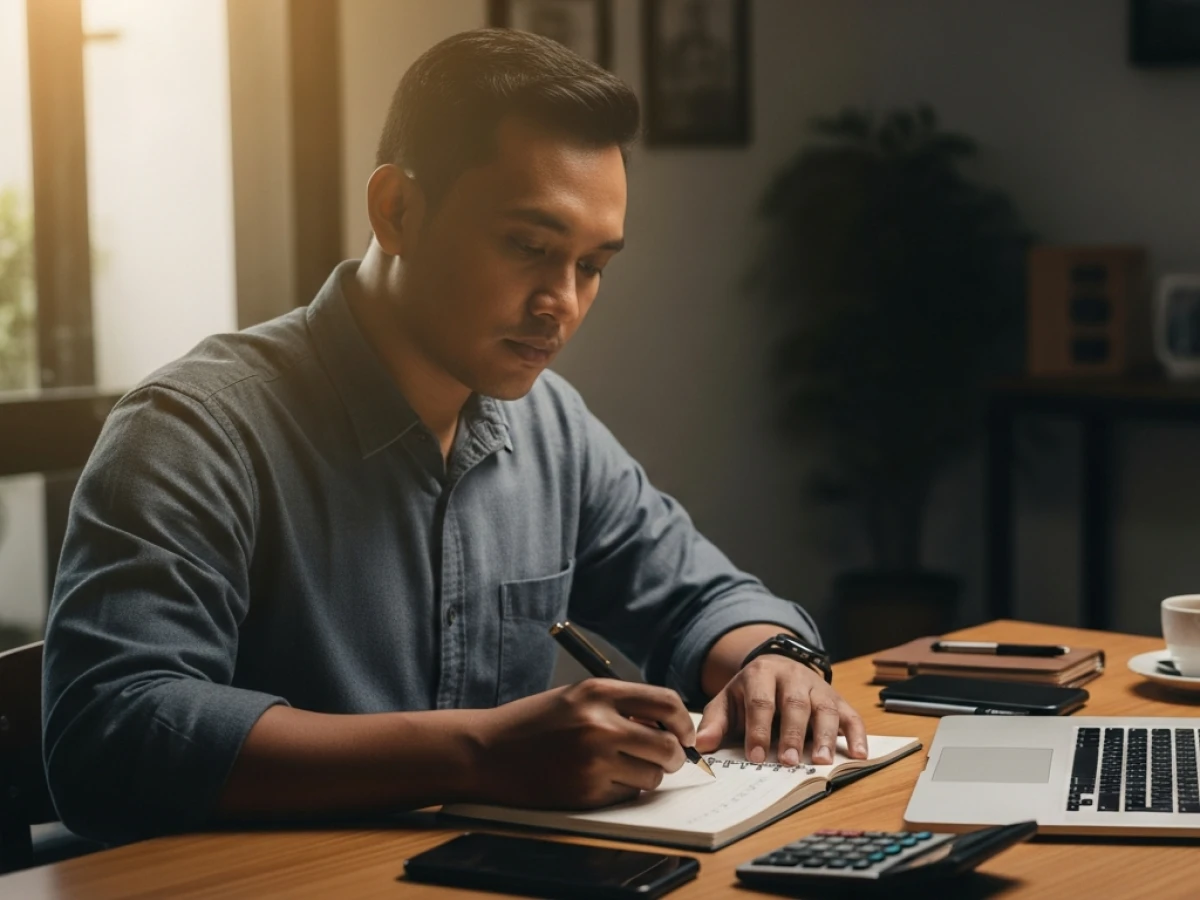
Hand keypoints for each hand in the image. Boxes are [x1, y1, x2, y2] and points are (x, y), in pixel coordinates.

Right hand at [474, 679, 693, 808]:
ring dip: (646, 776)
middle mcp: (600, 725)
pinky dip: (621, 791)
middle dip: (673, 757)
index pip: (666, 702)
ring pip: (652, 776)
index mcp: (598, 692)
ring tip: (621, 767)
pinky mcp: (585, 793)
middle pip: (668, 746)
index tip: (685, 733)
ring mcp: (593, 761)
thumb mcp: (576, 697)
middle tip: (664, 759)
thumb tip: (667, 725)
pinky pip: (627, 795)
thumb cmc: (532, 723)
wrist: (486, 752)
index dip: (684, 722)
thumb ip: (620, 705)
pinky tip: (597, 780)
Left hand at [693, 655, 867, 766]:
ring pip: (825, 709)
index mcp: (761, 674)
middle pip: (795, 704)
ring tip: (821, 762)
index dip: (758, 729)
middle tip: (789, 762)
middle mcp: (792, 676)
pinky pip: (851, 714)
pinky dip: (857, 734)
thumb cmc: (750, 692)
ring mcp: (818, 687)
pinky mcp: (837, 698)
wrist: (775, 666)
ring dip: (826, 736)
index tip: (756, 756)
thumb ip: (715, 722)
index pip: (760, 701)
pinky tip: (858, 754)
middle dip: (792, 734)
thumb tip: (700, 745)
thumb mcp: (728, 701)